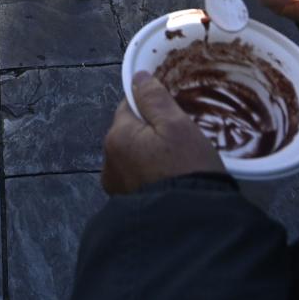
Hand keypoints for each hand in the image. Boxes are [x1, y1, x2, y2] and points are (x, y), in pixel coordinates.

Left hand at [101, 72, 224, 194]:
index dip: (151, 107)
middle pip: (130, 133)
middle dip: (150, 133)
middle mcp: (108, 161)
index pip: (129, 106)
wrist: (190, 222)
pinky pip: (137, 179)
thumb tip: (137, 77)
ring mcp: (116, 186)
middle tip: (180, 142)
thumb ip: (154, 98)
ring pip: (133, 156)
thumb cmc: (186, 168)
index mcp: (117, 136)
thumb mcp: (176, 125)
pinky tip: (170, 181)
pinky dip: (149, 176)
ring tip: (177, 164)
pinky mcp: (126, 205)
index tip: (173, 115)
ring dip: (149, 156)